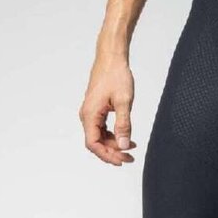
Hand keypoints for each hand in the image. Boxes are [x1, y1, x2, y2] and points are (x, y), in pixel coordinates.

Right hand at [79, 49, 136, 165]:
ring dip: (114, 143)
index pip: (93, 144)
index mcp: (89, 115)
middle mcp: (86, 115)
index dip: (106, 155)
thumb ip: (123, 124)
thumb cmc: (116, 75)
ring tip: (131, 148)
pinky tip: (125, 136)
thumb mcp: (124, 101)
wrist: (111, 57)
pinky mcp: (96, 108)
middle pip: (96, 142)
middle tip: (130, 157)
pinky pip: (101, 127)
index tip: (121, 160)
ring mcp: (90, 112)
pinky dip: (113, 134)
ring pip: (99, 135)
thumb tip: (124, 145)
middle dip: (112, 151)